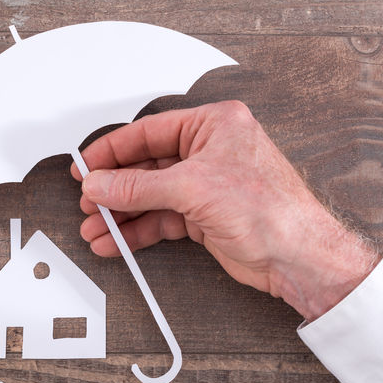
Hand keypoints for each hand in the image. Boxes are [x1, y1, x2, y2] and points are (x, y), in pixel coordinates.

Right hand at [74, 101, 379, 320]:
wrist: (297, 257)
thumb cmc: (271, 211)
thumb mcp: (192, 188)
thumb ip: (138, 186)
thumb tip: (101, 184)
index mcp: (215, 125)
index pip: (149, 132)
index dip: (113, 150)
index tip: (85, 166)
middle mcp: (210, 151)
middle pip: (147, 166)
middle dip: (115, 189)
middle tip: (88, 202)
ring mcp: (207, 186)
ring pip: (151, 196)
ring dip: (121, 215)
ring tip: (95, 228)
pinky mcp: (205, 216)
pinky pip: (161, 219)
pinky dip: (138, 231)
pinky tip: (117, 241)